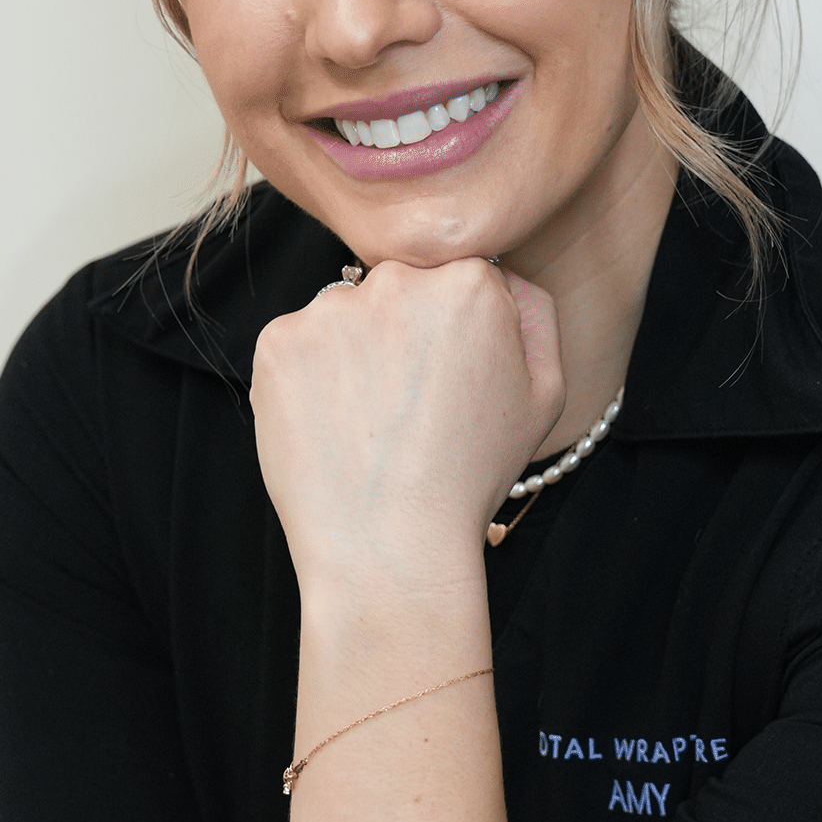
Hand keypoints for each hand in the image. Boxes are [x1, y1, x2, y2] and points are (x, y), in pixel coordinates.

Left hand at [250, 259, 564, 618]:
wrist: (389, 545)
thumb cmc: (470, 476)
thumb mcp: (543, 395)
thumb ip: (534, 314)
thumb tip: (504, 276)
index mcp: (469, 282)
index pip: (454, 278)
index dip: (451, 331)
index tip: (445, 379)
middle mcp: (396, 280)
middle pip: (397, 290)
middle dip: (401, 335)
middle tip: (408, 407)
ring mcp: (329, 309)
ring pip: (343, 316)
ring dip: (352, 353)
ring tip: (368, 423)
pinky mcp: (278, 342)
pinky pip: (297, 345)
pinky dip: (309, 379)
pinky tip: (332, 426)